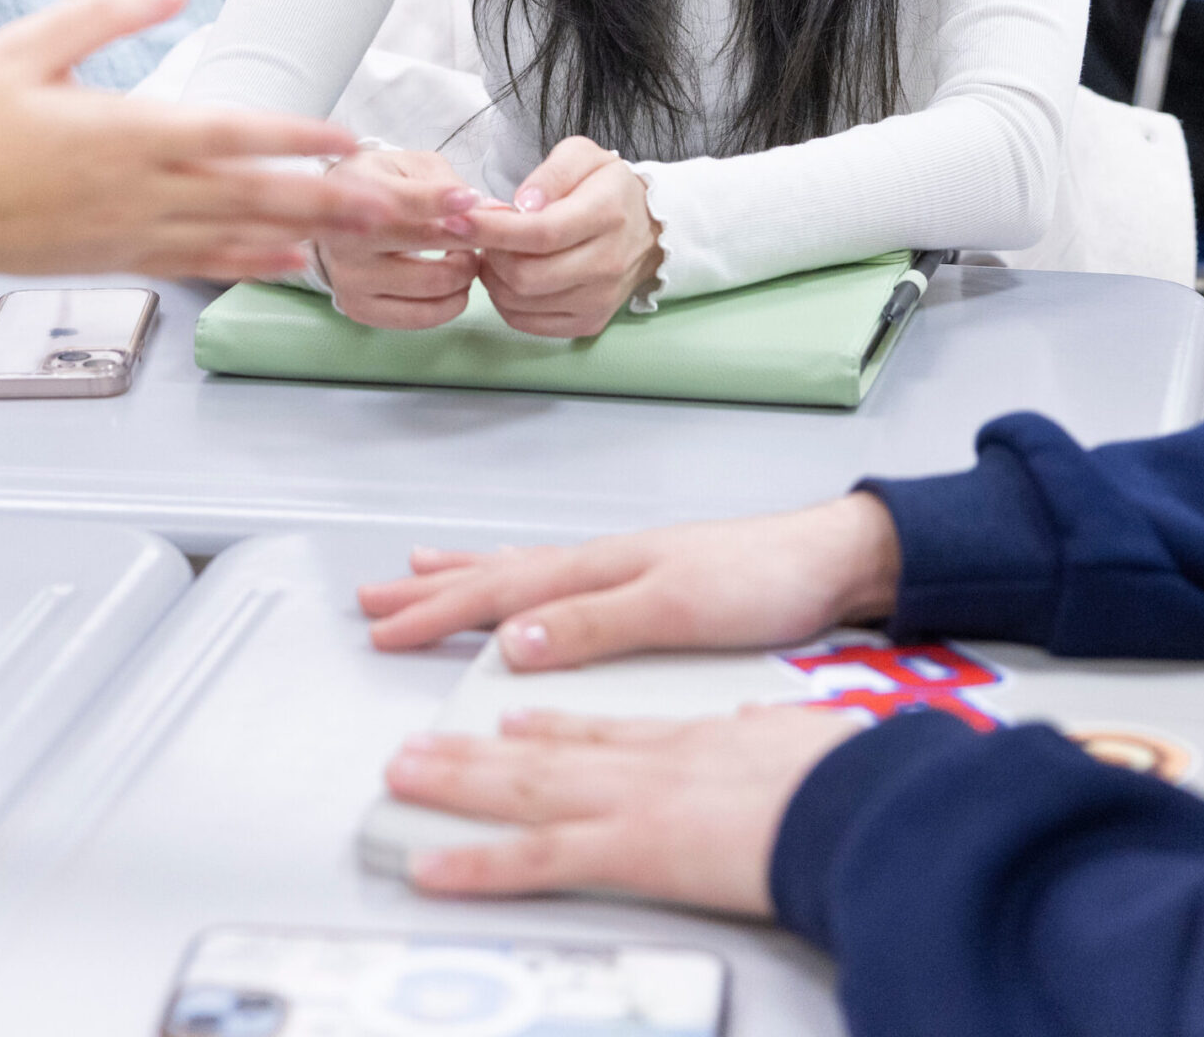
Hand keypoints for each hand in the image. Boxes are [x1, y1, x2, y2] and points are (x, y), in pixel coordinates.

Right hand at [0, 0, 450, 313]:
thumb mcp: (22, 46)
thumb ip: (102, 15)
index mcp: (124, 133)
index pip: (232, 133)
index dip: (298, 136)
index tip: (352, 137)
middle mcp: (142, 189)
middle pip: (260, 195)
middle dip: (338, 201)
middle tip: (405, 206)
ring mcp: (135, 231)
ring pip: (244, 235)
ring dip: (315, 235)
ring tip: (376, 236)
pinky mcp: (120, 258)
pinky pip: (202, 262)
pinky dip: (253, 262)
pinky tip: (292, 262)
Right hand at [316, 148, 488, 329]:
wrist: (337, 221)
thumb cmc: (383, 188)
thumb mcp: (410, 166)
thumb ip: (447, 183)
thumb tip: (492, 209)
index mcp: (352, 191)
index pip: (403, 199)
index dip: (441, 200)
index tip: (471, 200)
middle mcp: (344, 239)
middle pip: (425, 242)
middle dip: (468, 237)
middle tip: (480, 233)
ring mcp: (350, 279)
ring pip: (432, 285)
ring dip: (465, 272)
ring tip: (465, 258)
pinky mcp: (360, 310)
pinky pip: (422, 317)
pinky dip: (451, 302)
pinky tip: (452, 283)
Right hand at [357, 496, 903, 668]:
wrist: (834, 563)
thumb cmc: (766, 583)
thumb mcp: (677, 611)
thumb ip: (593, 626)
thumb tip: (513, 641)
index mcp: (600, 569)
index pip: (499, 592)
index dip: (437, 614)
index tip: (382, 632)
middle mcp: (602, 563)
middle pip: (496, 575)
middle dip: (429, 592)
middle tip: (369, 602)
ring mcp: (623, 569)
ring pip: (521, 572)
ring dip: (464, 577)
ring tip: (417, 574)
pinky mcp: (649, 583)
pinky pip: (555, 578)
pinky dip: (519, 579)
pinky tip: (521, 587)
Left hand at [384, 704, 861, 913]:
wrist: (860, 798)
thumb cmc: (850, 776)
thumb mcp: (810, 737)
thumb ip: (773, 735)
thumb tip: (764, 729)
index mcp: (695, 741)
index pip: (606, 730)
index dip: (553, 726)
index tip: (517, 720)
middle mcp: (650, 763)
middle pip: (545, 751)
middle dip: (476, 749)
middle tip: (422, 743)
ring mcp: (633, 801)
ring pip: (523, 788)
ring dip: (456, 782)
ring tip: (403, 774)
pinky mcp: (629, 849)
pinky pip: (536, 860)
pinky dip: (478, 864)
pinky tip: (433, 868)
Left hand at [456, 138, 660, 337]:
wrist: (650, 230)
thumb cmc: (608, 189)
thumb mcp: (584, 157)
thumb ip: (552, 173)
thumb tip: (522, 206)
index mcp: (607, 215)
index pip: (541, 233)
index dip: (493, 230)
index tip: (457, 220)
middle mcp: (607, 263)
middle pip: (526, 276)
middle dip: (490, 255)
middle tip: (483, 235)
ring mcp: (599, 299)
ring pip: (521, 302)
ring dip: (494, 278)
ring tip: (497, 252)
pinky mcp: (589, 322)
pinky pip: (529, 323)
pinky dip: (506, 301)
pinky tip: (508, 277)